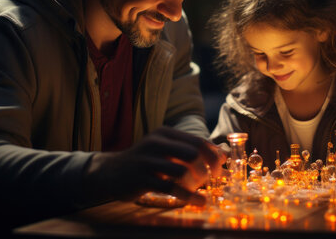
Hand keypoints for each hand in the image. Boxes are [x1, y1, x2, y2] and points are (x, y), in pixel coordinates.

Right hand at [84, 127, 225, 205]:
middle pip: (192, 153)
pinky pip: (170, 188)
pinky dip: (188, 196)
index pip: (197, 140)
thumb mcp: (165, 150)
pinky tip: (198, 201)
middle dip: (207, 169)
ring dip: (197, 184)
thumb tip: (224, 154)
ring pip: (182, 170)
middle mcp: (156, 142)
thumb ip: (191, 150)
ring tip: (203, 193)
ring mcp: (148, 160)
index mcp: (165, 133)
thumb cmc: (145, 161)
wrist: (111, 172)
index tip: (222, 169)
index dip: (214, 155)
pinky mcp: (142, 178)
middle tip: (213, 181)